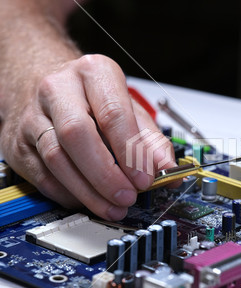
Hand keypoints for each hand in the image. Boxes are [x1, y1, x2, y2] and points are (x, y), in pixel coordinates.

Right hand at [1, 54, 176, 220]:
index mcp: (94, 73)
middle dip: (106, 174)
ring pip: (56, 158)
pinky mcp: (18, 143)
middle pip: (77, 134)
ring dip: (89, 191)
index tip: (144, 178)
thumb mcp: (130, 108)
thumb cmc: (93, 98)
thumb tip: (168, 169)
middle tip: (127, 196)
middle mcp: (58, 89)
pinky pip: (42, 175)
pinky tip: (88, 200)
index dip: (130, 151)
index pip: (113, 113)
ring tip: (113, 206)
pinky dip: (68, 194)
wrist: (48, 87)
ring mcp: (33, 116)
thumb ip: (151, 139)